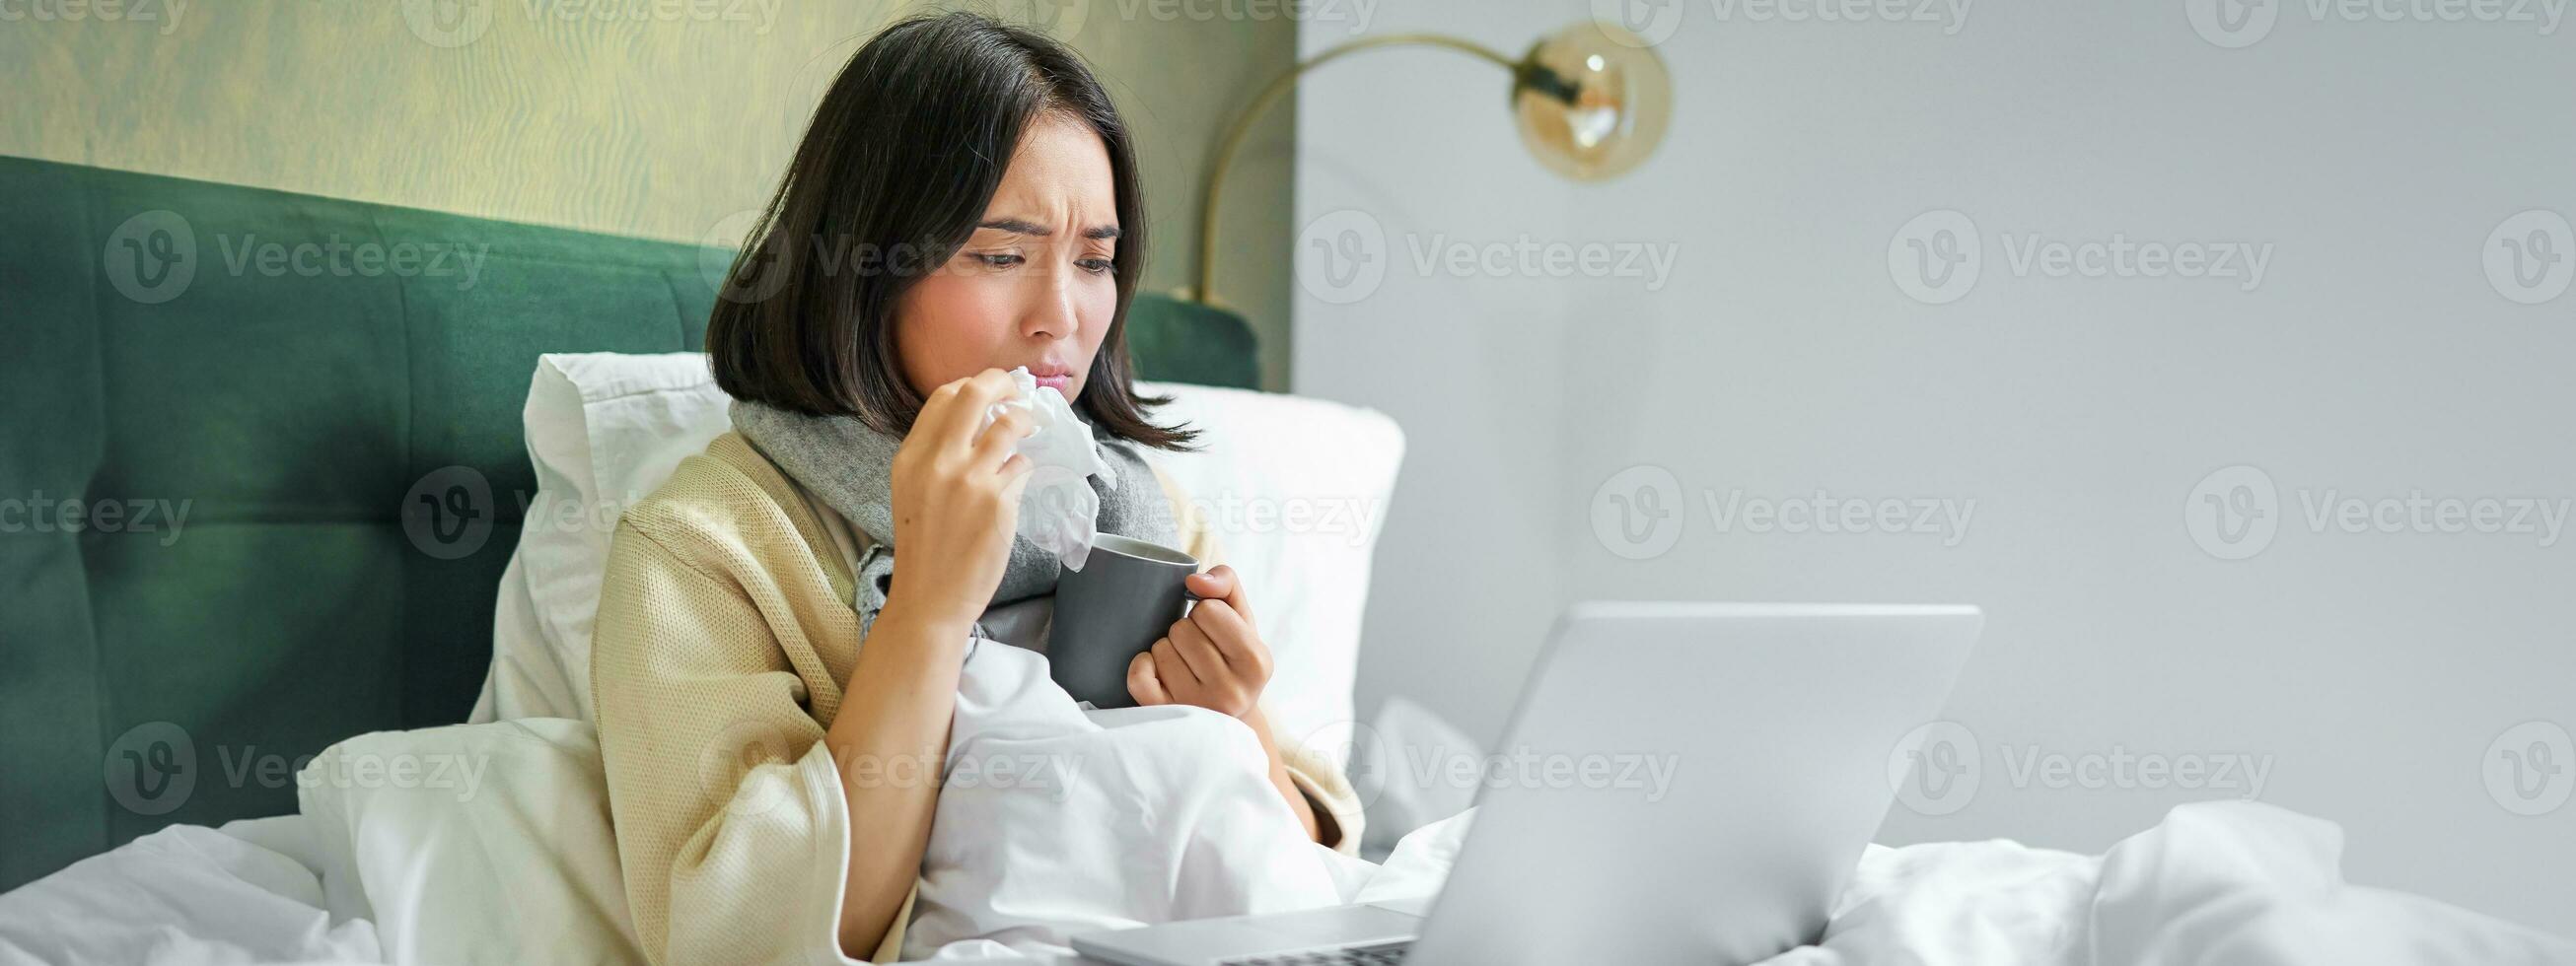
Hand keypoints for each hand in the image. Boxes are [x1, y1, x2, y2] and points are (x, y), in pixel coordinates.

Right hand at [882, 369, 1035, 634]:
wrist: (930, 597)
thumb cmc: (925, 546)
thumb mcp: (913, 490)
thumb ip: (935, 453)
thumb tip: (977, 417)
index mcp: (911, 457)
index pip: (944, 396)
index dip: (973, 384)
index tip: (991, 389)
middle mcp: (938, 462)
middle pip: (975, 394)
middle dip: (1003, 382)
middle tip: (1018, 390)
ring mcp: (970, 481)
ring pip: (1010, 425)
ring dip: (1025, 422)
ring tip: (1029, 430)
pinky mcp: (999, 503)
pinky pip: (1022, 467)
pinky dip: (1023, 470)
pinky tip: (1014, 484)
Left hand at [1125, 565, 1271, 717]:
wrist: (1228, 719)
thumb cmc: (1233, 661)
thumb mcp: (1242, 621)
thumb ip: (1226, 584)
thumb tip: (1194, 581)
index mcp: (1256, 661)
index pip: (1208, 610)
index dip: (1205, 614)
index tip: (1214, 632)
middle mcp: (1231, 690)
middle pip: (1182, 629)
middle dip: (1186, 632)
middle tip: (1198, 652)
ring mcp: (1197, 707)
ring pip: (1160, 650)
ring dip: (1167, 650)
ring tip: (1184, 666)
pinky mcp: (1167, 717)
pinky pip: (1138, 676)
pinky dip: (1142, 667)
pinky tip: (1158, 674)